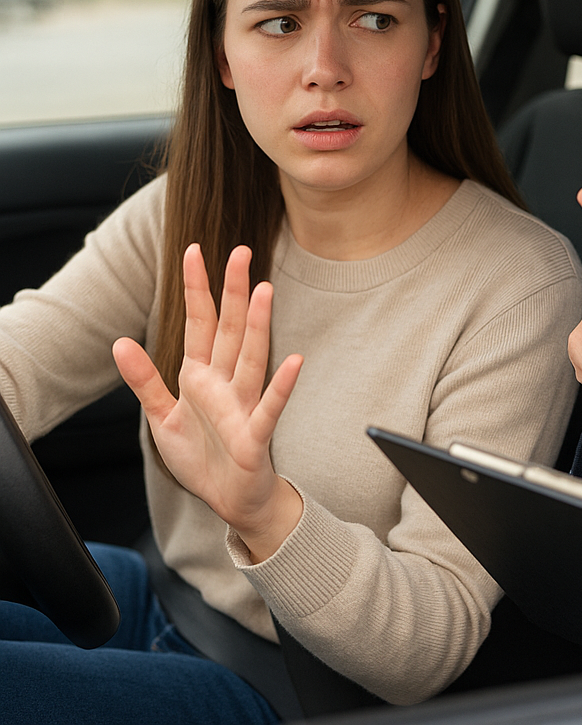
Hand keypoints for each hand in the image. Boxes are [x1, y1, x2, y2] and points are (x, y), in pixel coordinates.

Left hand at [112, 243, 303, 561]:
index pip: (199, 322)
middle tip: (240, 252)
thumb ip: (144, 379)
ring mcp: (242, 406)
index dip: (196, 288)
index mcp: (201, 375)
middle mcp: (225, 383)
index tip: (193, 251)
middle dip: (233, 291)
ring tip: (264, 291)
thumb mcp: (162, 416)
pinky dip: (282, 385)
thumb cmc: (203, 456)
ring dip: (258, 325)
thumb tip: (119, 342)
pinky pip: (269, 407)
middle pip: (230, 329)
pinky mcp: (255, 435)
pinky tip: (294, 360)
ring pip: (251, 357)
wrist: (230, 500)